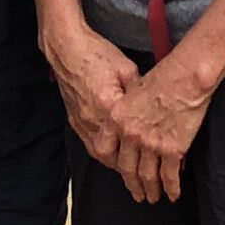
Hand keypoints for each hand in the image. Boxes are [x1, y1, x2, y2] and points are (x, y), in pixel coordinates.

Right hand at [44, 24, 143, 168]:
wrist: (66, 48)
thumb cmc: (97, 54)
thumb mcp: (126, 68)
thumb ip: (139, 91)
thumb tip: (154, 105)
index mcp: (110, 106)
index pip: (130, 138)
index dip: (144, 153)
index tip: (157, 163)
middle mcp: (94, 119)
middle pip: (112, 155)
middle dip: (128, 169)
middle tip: (143, 176)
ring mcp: (81, 121)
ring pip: (99, 153)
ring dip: (115, 163)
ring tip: (129, 170)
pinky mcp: (74, 119)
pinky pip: (89, 144)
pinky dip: (102, 152)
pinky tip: (112, 153)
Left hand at [106, 56, 216, 205]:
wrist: (186, 77)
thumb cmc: (163, 76)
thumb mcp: (133, 89)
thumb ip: (126, 110)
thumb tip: (126, 121)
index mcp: (117, 118)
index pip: (104, 150)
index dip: (110, 163)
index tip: (117, 169)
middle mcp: (130, 135)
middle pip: (126, 169)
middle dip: (132, 185)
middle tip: (136, 193)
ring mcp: (150, 145)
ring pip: (147, 176)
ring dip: (150, 190)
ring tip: (153, 198)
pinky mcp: (172, 150)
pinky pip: (169, 176)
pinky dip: (171, 188)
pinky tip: (173, 194)